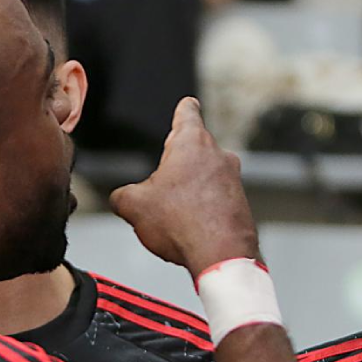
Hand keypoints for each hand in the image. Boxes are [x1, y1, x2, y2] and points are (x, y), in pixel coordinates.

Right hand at [110, 98, 258, 276]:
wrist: (221, 255)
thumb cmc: (183, 224)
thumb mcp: (134, 206)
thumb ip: (121, 195)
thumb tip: (120, 199)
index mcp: (191, 142)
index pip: (187, 112)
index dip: (183, 109)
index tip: (186, 106)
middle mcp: (218, 155)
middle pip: (194, 149)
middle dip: (177, 164)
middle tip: (161, 184)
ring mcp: (233, 179)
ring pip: (205, 177)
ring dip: (190, 189)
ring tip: (174, 215)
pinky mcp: (241, 203)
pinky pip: (217, 199)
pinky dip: (204, 209)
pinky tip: (190, 229)